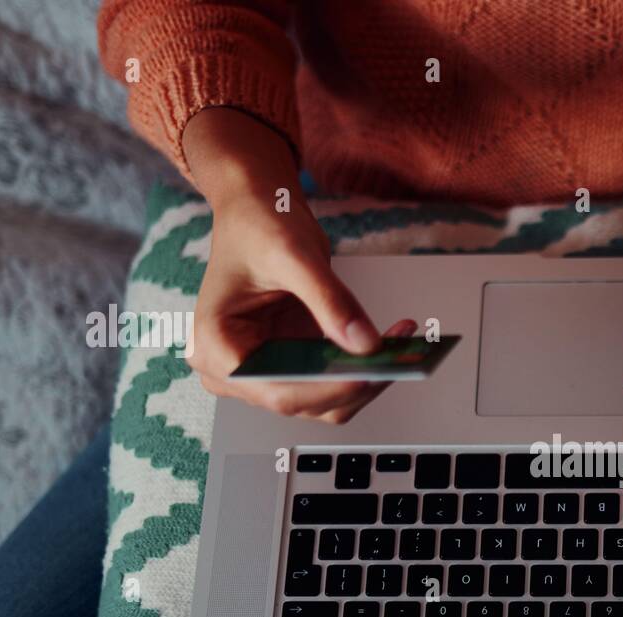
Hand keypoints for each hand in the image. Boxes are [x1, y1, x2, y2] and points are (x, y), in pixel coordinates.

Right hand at [183, 108, 413, 422]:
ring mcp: (270, 371)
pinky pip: (338, 379)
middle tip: (402, 358)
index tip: (369, 375)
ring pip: (329, 399)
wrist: (258, 209)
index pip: (276, 391)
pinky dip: (368, 365)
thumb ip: (328, 300)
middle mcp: (239, 372)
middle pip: (307, 401)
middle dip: (356, 382)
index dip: (326, 389)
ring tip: (405, 344)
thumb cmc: (258, 224)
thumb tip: (366, 344)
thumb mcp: (293, 254)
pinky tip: (395, 340)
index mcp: (217, 349)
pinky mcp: (298, 364)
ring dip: (369, 376)